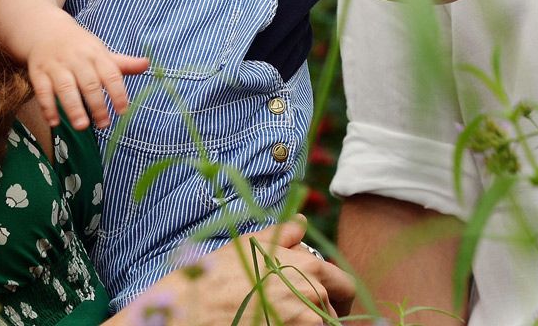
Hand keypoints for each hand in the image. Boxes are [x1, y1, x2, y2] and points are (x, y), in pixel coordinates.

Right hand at [29, 11, 147, 129]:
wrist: (45, 29)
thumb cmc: (79, 46)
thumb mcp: (101, 51)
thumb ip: (122, 63)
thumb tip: (148, 64)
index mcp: (95, 53)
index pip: (110, 73)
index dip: (118, 92)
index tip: (123, 111)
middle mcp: (76, 59)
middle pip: (89, 82)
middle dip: (97, 104)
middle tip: (104, 124)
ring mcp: (56, 65)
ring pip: (65, 87)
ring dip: (73, 107)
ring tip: (82, 126)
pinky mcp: (38, 72)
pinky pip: (42, 91)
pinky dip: (47, 107)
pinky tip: (54, 122)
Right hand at [118, 218, 353, 325]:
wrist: (193, 309)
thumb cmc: (219, 274)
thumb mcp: (251, 243)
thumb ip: (283, 233)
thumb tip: (303, 222)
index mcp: (309, 267)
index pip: (344, 285)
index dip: (337, 293)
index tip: (324, 299)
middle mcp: (312, 296)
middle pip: (336, 312)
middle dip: (326, 313)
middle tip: (301, 312)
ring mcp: (303, 323)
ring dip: (311, 323)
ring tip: (280, 316)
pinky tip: (274, 324)